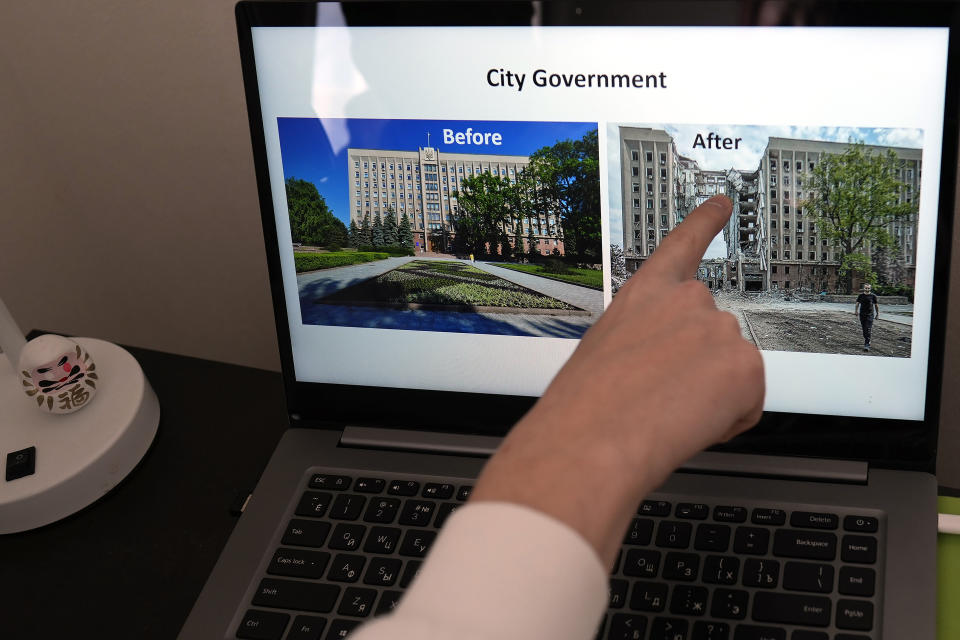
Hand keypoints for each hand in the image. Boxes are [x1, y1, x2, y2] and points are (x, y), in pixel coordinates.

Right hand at [472, 196, 764, 566]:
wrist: (592, 439)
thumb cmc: (585, 403)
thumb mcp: (605, 350)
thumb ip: (645, 338)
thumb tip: (667, 364)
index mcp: (645, 293)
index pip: (682, 246)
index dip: (705, 223)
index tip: (721, 204)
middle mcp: (688, 301)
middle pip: (714, 333)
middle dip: (700, 367)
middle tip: (661, 394)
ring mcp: (720, 330)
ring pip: (732, 371)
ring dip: (711, 396)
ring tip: (666, 410)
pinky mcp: (746, 368)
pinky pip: (748, 404)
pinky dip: (727, 420)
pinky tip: (689, 422)